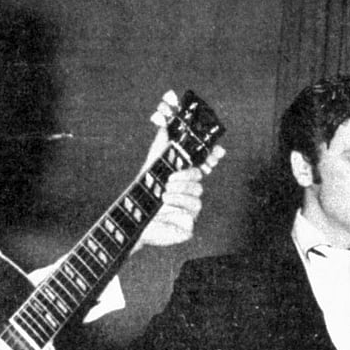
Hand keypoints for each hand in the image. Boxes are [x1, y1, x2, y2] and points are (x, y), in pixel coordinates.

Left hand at [136, 126, 225, 249]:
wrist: (131, 221)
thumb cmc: (142, 196)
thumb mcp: (151, 167)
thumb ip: (160, 146)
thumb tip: (165, 123)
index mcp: (182, 178)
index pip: (203, 165)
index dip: (213, 158)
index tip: (218, 151)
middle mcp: (188, 193)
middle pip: (199, 179)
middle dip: (187, 176)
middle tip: (171, 179)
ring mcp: (189, 211)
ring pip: (198, 195)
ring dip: (180, 191)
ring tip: (164, 193)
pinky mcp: (187, 226)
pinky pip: (192, 214)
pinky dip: (179, 206)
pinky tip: (167, 204)